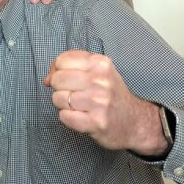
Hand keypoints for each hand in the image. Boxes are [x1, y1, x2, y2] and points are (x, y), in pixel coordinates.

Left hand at [43, 50, 168, 155]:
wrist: (136, 122)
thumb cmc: (111, 95)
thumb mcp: (98, 71)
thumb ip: (71, 67)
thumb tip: (46, 79)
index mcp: (100, 63)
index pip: (62, 60)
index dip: (57, 70)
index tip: (65, 78)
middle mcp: (100, 80)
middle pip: (57, 79)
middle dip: (59, 88)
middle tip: (74, 94)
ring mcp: (99, 102)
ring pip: (58, 98)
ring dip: (64, 105)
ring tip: (79, 106)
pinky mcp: (96, 122)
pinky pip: (64, 117)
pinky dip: (67, 118)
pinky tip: (80, 117)